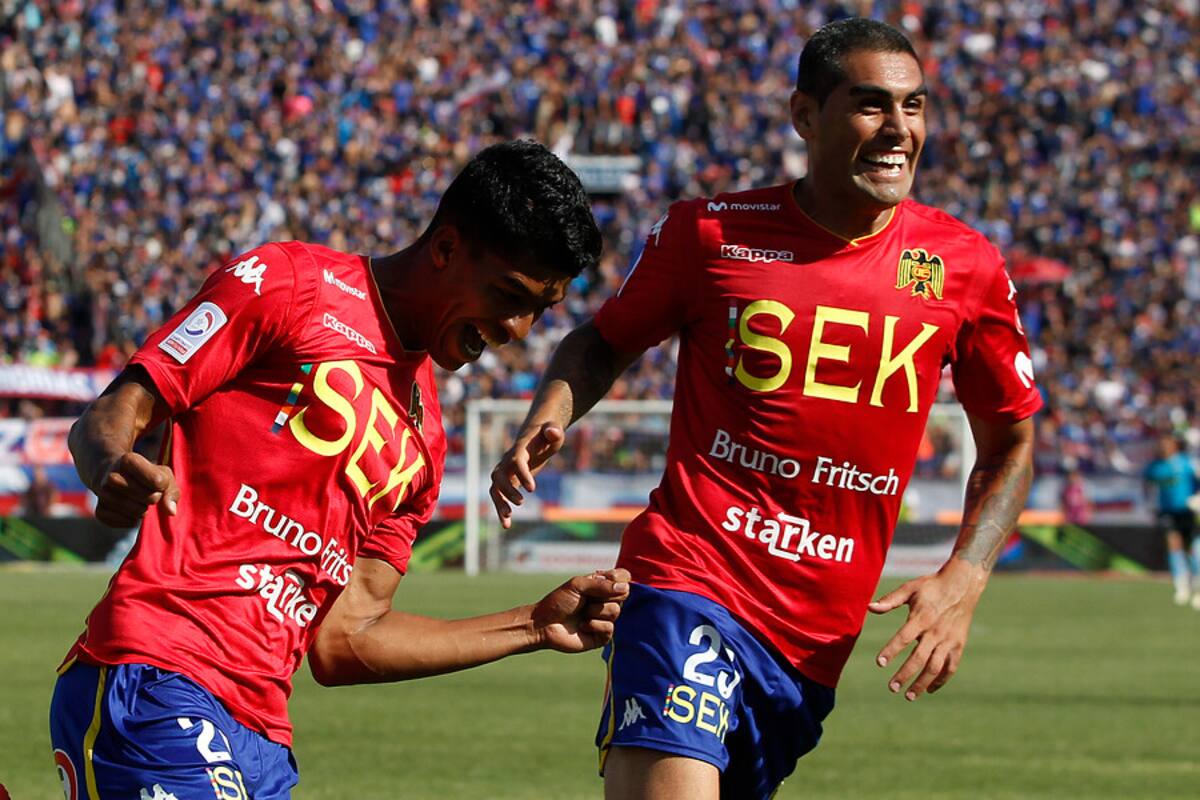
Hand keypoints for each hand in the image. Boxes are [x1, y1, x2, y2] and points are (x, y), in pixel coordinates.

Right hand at [93, 451, 179, 527]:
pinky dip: (132, 520)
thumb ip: (172, 491)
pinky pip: (126, 522)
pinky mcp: (99, 511)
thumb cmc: (143, 474)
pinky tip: (129, 510)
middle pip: (150, 498)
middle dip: (154, 498)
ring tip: (137, 499)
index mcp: (128, 460)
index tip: (155, 480)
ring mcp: (103, 494)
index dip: (162, 485)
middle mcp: (112, 477)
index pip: (158, 482)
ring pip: (139, 513)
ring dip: (143, 510)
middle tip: (145, 491)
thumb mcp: (162, 474)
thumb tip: (170, 512)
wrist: (111, 473)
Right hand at [489, 422, 565, 528]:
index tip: (532, 489)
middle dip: (507, 490)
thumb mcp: (554, 430)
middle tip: (522, 502)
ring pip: (495, 488)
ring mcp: (505, 471)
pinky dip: (501, 510)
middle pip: (499, 476)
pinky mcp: (507, 480)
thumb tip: (553, 432)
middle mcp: (507, 460)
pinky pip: (499, 496)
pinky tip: (507, 526)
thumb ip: (553, 430)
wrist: (535, 435)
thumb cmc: (547, 434)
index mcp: (520, 448)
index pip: (517, 461)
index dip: (522, 474)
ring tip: (507, 520)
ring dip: (499, 503)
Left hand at [531, 569, 630, 652]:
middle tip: (586, 599)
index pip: (623, 578)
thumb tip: (624, 588)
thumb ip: (601, 584)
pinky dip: (594, 625)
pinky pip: (609, 627)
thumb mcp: (577, 585)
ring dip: (595, 611)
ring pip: (615, 611)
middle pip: (623, 594)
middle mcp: (606, 601)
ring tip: (581, 614)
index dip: (618, 578)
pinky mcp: (603, 635)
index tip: (599, 577)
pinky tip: (582, 626)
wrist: (544, 624)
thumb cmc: (558, 602)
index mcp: (602, 586)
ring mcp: (605, 618)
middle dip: (602, 595)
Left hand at [868, 559, 986, 700]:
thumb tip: (870, 608)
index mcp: (922, 618)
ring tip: (909, 696)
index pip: (904, 638)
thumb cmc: (932, 586)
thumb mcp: (910, 588)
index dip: (891, 651)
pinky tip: (929, 689)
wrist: (963, 585)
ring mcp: (949, 640)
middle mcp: (936, 632)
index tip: (879, 663)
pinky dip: (941, 680)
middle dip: (905, 675)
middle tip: (892, 688)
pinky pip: (951, 667)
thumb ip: (890, 600)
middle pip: (919, 658)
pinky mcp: (958, 645)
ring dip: (922, 683)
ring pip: (935, 667)